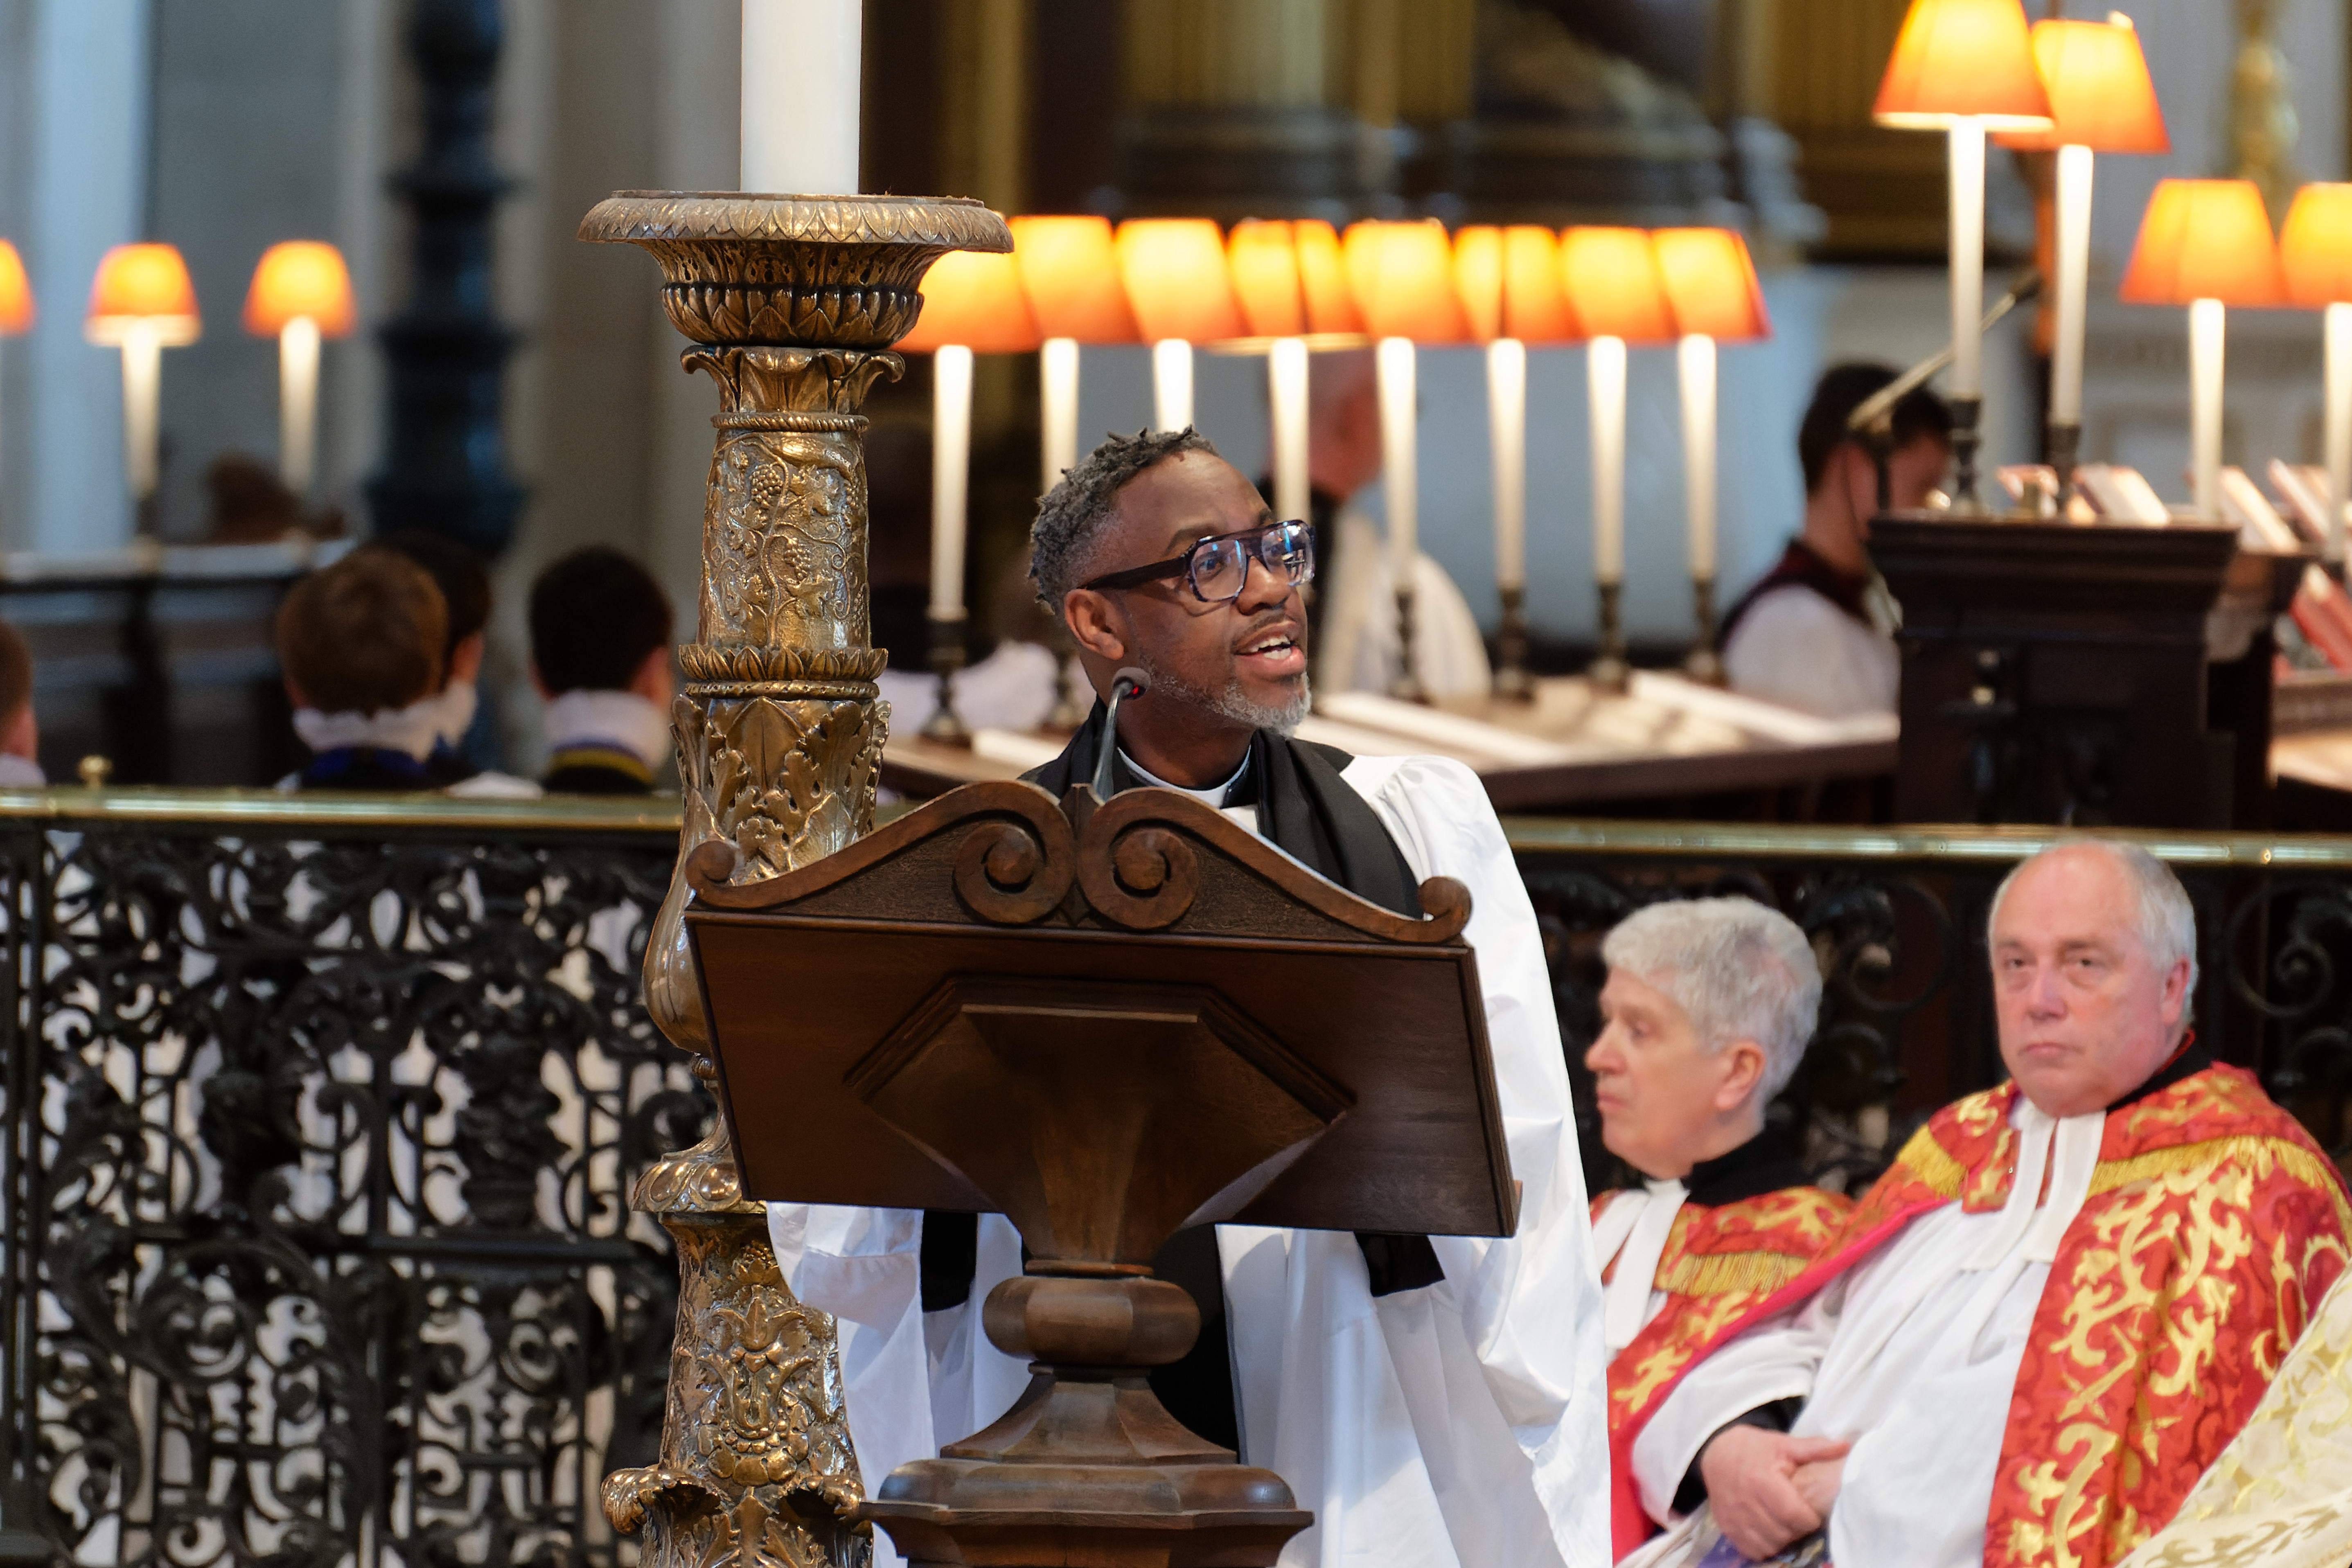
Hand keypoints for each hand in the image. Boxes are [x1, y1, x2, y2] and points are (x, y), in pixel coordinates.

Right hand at [1697, 1426, 1852, 1560]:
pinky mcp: (1726, 1528)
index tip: (1811, 1513)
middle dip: (1797, 1530)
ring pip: (1768, 1545)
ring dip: (1781, 1539)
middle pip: (1782, 1533)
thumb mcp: (1784, 1444)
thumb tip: (1845, 1446)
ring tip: (1785, 1524)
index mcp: (1761, 1479)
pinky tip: (1769, 1531)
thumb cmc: (1755, 1449)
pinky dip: (1764, 1546)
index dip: (1809, 1519)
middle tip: (1799, 1518)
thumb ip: (1814, 1448)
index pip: (1792, 1514)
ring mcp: (1733, 1517)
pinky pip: (1751, 1550)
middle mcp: (1745, 1501)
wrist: (1717, 1452)